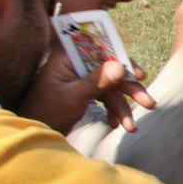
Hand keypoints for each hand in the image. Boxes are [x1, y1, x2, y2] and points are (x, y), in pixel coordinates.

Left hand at [20, 31, 154, 133]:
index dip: (122, 58)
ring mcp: (81, 79)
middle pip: (110, 69)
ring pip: (111, 87)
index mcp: (68, 57)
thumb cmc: (46, 113)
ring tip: (132, 128)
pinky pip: (106, 98)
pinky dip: (113, 111)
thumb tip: (120, 65)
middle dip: (130, 89)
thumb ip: (97, 81)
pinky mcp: (84, 93)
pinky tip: (116, 125)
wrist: (33, 135)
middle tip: (149, 103)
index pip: (100, 48)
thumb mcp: (73, 97)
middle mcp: (76, 64)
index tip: (139, 74)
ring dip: (124, 107)